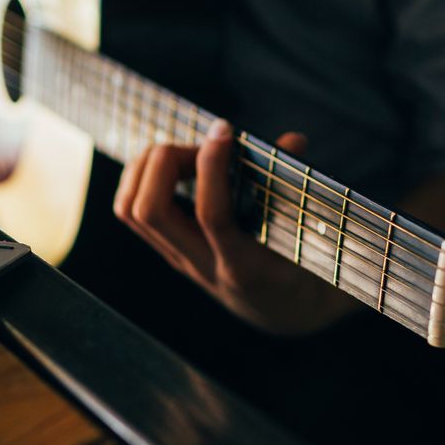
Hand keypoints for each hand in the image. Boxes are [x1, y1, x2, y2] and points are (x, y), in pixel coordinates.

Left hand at [114, 119, 357, 335]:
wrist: (285, 312)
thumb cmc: (304, 268)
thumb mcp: (312, 236)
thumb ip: (300, 189)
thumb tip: (294, 140)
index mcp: (245, 266)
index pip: (212, 216)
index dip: (212, 168)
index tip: (226, 132)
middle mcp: (203, 265)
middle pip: (151, 212)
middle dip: (165, 162)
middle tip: (201, 145)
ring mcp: (181, 260)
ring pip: (132, 212)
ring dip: (147, 168)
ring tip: (183, 152)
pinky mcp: (170, 252)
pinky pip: (132, 214)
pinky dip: (140, 179)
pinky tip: (171, 165)